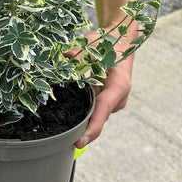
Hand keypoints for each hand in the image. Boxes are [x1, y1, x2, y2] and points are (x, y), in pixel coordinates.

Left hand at [67, 26, 134, 147]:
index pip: (103, 110)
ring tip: (63, 129)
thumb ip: (78, 53)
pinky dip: (83, 111)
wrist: (121, 40)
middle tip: (61, 138)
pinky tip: (68, 114)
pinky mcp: (107, 100)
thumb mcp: (93, 43)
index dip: (91, 128)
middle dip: (82, 128)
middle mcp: (118, 97)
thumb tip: (64, 59)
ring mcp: (114, 101)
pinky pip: (94, 109)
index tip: (79, 142)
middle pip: (98, 117)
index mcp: (118, 85)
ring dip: (81, 119)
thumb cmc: (108, 41)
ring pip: (95, 114)